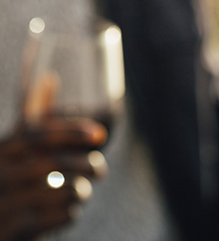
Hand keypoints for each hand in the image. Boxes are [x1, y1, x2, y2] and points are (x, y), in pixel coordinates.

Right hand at [0, 118, 106, 239]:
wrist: (0, 233)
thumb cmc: (15, 190)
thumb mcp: (18, 159)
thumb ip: (36, 132)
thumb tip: (55, 99)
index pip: (36, 134)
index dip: (71, 131)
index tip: (100, 135)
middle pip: (53, 162)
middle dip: (86, 163)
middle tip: (100, 171)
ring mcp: (3, 207)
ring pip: (64, 190)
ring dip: (81, 191)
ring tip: (81, 194)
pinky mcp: (14, 233)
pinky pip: (62, 215)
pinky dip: (72, 212)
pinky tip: (68, 212)